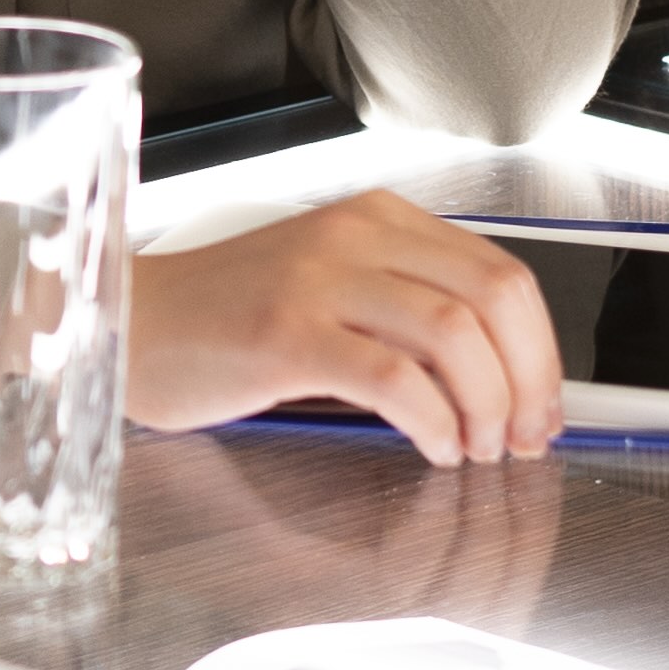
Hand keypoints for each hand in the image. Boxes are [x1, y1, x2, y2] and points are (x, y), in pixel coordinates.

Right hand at [126, 195, 566, 463]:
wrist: (125, 323)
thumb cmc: (221, 322)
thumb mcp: (327, 293)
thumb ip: (401, 316)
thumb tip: (493, 381)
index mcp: (377, 221)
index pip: (500, 272)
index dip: (540, 348)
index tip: (542, 404)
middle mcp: (355, 236)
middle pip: (493, 296)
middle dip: (528, 378)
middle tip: (523, 437)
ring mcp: (319, 280)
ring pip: (453, 333)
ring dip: (486, 403)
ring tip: (477, 448)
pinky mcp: (286, 333)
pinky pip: (393, 375)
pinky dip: (433, 420)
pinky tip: (433, 447)